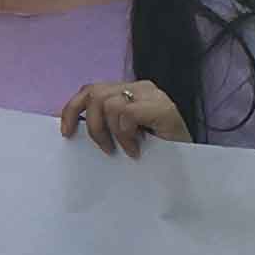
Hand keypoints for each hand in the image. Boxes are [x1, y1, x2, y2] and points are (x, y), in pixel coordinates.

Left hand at [58, 78, 189, 156]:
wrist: (188, 166)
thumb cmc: (155, 152)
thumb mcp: (123, 135)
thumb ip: (105, 123)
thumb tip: (72, 127)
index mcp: (127, 91)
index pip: (90, 90)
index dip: (72, 109)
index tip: (66, 133)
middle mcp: (139, 87)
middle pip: (94, 94)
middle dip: (92, 125)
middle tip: (105, 148)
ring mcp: (152, 95)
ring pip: (108, 103)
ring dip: (112, 132)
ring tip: (126, 149)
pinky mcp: (163, 107)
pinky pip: (127, 113)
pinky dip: (126, 135)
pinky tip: (136, 149)